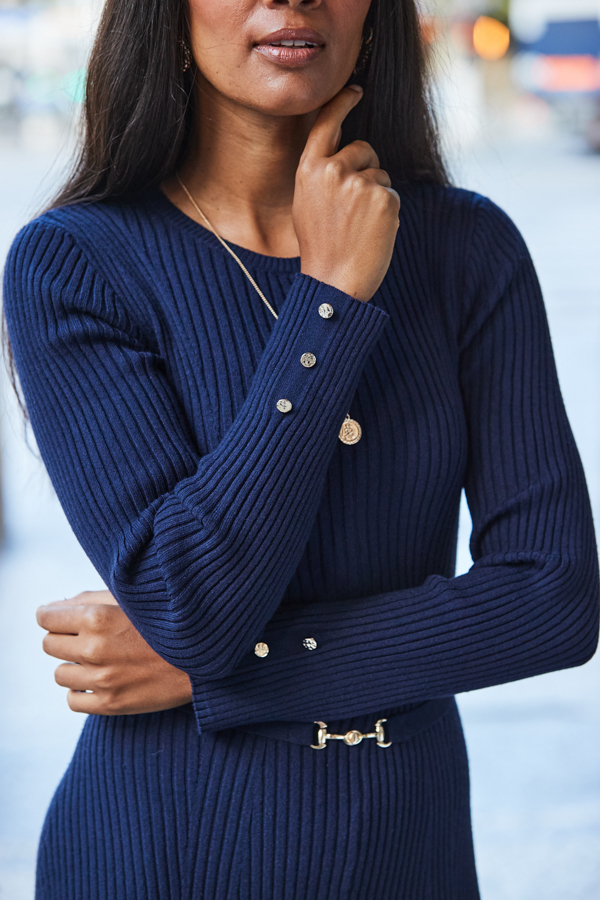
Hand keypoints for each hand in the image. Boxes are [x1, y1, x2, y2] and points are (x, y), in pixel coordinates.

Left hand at [37, 591, 192, 714]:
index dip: (52, 615)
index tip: (60, 617)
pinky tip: (100, 680)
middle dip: (63, 638)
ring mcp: (101, 679)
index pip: (46, 617)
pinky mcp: (110, 704)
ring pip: (59, 673)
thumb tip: (53, 607)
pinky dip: (82, 690)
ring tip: (99, 659)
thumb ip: (90, 598)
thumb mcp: (131, 599)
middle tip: (86, 637)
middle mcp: (94, 648)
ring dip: (74, 665)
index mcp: (97, 616)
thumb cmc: (166, 620)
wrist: (203, 654)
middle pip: (49, 644)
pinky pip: (72, 700)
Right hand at [294, 86, 399, 302]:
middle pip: (364, 150)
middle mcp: (332, 171)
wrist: (334, 284)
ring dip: (377, 197)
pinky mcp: (382, 198)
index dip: (342, 104)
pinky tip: (372, 233)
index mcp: (309, 171)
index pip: (327, 125)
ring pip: (380, 176)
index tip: (355, 90)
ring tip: (359, 227)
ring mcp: (358, 183)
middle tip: (354, 210)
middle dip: (367, 170)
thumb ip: (324, 176)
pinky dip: (388, 214)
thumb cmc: (321, 249)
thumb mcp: (308, 205)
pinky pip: (393, 196)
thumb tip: (349, 159)